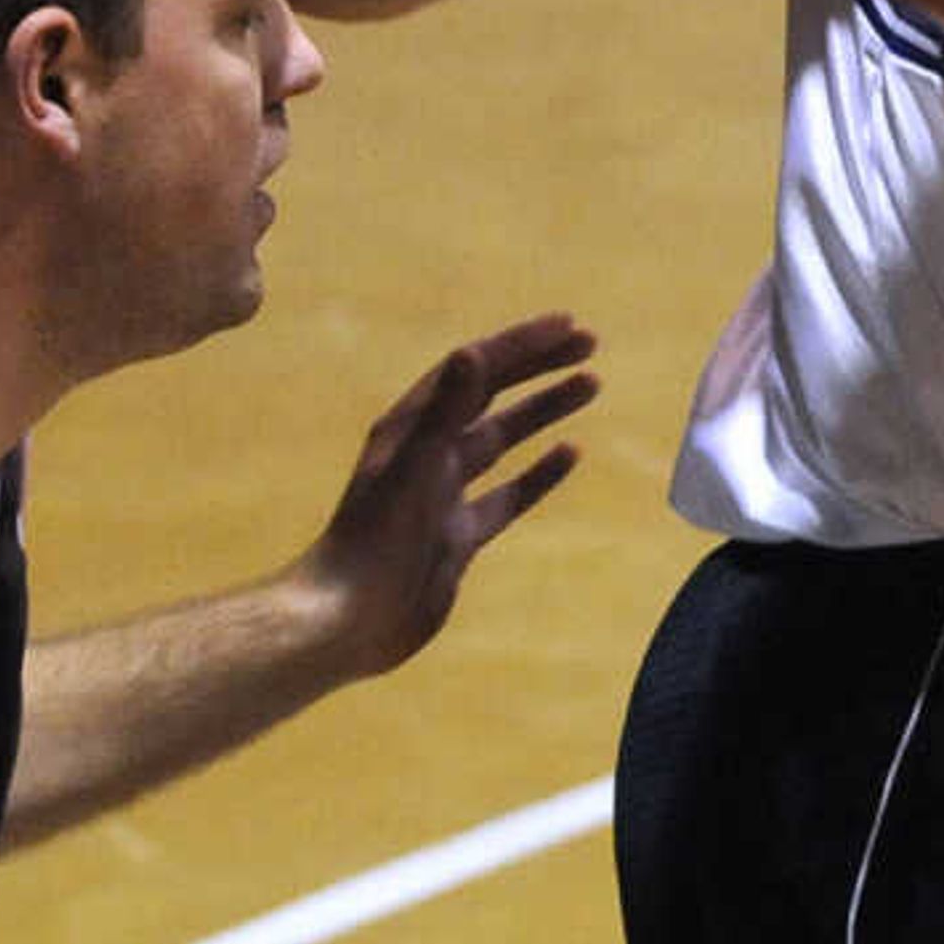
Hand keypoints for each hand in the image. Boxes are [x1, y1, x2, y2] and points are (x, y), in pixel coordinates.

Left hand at [300, 317, 602, 676]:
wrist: (353, 618)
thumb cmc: (375, 541)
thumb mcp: (413, 469)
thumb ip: (445, 412)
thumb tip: (475, 352)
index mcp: (411, 427)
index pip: (473, 370)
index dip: (520, 345)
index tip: (568, 325)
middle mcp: (429, 451)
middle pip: (492, 395)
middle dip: (538, 367)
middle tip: (589, 344)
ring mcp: (446, 493)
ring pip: (504, 438)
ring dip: (544, 410)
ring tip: (590, 384)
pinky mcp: (460, 534)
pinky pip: (509, 494)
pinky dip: (540, 473)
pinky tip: (571, 453)